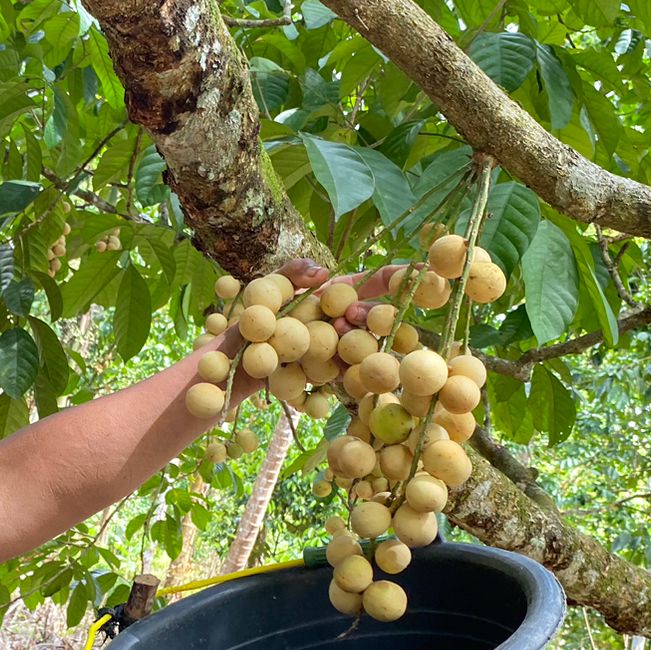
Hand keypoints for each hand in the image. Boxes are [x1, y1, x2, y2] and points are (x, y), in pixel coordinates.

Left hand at [200, 259, 403, 399]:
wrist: (229, 368)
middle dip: (372, 314)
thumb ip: (292, 272)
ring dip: (357, 343)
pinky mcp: (329, 379)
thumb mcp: (265, 289)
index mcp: (331, 297)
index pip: (370, 283)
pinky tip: (344, 370)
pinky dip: (350, 372)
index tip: (421, 270)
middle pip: (371, 317)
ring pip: (364, 347)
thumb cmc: (248, 322)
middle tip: (351, 316)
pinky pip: (348, 375)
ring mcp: (338, 352)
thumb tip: (325, 272)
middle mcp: (340, 324)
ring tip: (339, 338)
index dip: (396, 276)